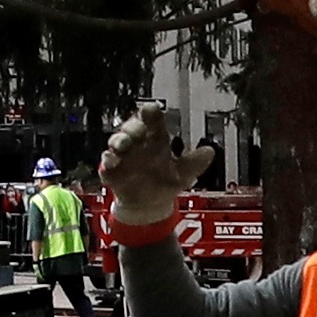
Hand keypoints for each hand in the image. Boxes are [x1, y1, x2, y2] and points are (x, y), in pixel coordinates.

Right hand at [96, 108, 191, 245]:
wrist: (149, 206)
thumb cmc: (165, 182)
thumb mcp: (183, 174)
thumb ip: (194, 163)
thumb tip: (210, 152)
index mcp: (156, 138)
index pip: (153, 120)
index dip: (150, 113)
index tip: (149, 110)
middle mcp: (138, 142)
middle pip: (132, 127)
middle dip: (132, 128)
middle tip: (136, 134)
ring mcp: (123, 155)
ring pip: (117, 140)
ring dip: (118, 140)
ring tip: (122, 145)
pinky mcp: (112, 169)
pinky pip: (106, 161)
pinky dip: (108, 160)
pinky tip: (112, 162)